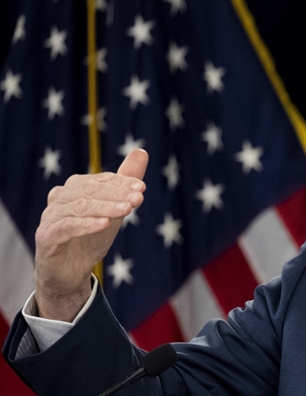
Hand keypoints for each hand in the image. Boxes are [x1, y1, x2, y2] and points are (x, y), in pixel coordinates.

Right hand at [33, 149, 148, 320]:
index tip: (142, 187)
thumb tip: (141, 151)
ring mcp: (50, 217)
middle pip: (89, 191)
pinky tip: (104, 224)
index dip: (121, 182)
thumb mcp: (114, 209)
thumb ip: (125, 182)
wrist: (70, 272)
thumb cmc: (91, 237)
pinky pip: (66, 227)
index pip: (100, 180)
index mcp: (75, 188)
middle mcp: (60, 198)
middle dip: (116, 193)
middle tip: (138, 198)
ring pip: (80, 207)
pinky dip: (86, 224)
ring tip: (127, 209)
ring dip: (105, 208)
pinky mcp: (46, 237)